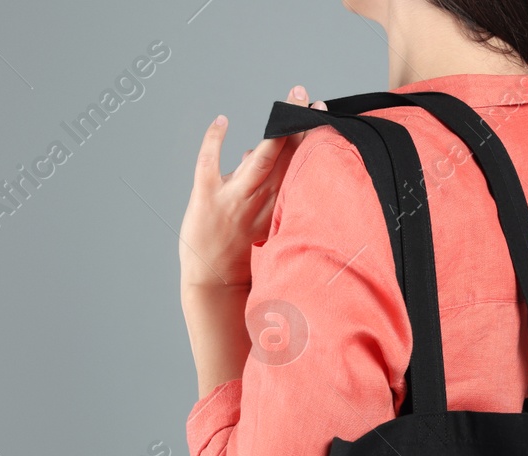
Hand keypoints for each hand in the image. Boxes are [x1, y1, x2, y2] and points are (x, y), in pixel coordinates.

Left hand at [179, 85, 325, 290]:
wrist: (215, 287)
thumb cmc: (242, 261)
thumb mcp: (265, 227)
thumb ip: (267, 191)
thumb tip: (256, 153)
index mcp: (278, 207)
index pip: (299, 167)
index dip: (310, 139)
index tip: (320, 114)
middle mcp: (261, 200)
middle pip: (287, 155)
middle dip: (298, 123)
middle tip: (307, 97)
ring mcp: (234, 197)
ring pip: (261, 156)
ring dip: (275, 128)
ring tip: (287, 99)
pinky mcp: (206, 197)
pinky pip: (209, 160)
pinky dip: (214, 138)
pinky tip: (221, 121)